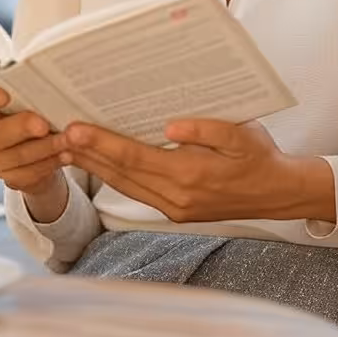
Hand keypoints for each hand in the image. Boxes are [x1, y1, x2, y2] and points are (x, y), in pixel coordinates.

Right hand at [0, 84, 67, 196]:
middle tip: (43, 124)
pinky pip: (30, 174)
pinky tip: (66, 154)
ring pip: (17, 156)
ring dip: (45, 147)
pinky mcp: (11, 178)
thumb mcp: (32, 96)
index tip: (3, 95)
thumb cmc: (36, 110)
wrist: (42, 147)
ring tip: (67, 138)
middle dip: (21, 128)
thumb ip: (32, 88)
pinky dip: (51, 162)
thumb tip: (52, 77)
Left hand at [61, 119, 322, 223]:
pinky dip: (116, 177)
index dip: (101, 143)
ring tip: (70, 147)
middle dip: (88, 154)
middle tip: (58, 133)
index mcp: (190, 175)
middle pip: (121, 175)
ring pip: (125, 186)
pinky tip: (103, 163)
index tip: (75, 128)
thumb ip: (206, 130)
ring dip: (96, 167)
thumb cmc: (260, 157)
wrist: (279, 193)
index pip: (134, 157)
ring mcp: (175, 208)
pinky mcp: (177, 211)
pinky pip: (138, 193)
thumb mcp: (241, 134)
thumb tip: (170, 125)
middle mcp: (177, 197)